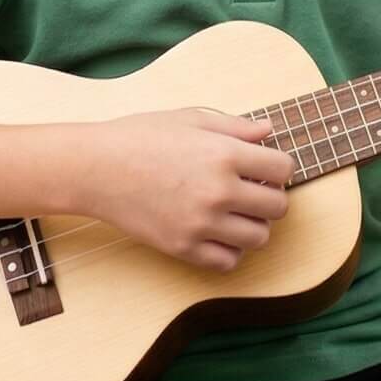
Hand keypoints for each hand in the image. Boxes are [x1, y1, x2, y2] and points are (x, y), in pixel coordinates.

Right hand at [78, 109, 292, 271]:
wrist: (98, 168)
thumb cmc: (142, 136)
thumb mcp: (191, 119)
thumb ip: (235, 127)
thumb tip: (268, 132)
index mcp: (225, 154)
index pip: (283, 169)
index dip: (277, 167)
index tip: (264, 167)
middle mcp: (219, 191)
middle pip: (277, 207)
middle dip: (270, 197)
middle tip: (251, 190)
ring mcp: (202, 224)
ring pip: (259, 237)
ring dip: (254, 224)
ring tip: (235, 212)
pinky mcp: (183, 247)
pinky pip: (228, 261)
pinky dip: (230, 249)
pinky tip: (218, 232)